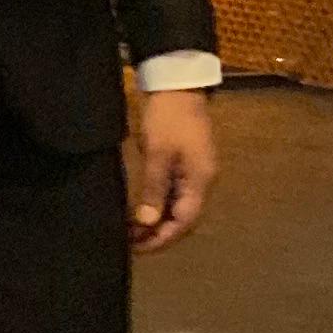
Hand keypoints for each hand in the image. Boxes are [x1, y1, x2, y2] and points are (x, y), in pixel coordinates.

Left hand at [127, 87, 215, 252]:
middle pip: (183, 219)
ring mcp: (194, 174)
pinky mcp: (184, 166)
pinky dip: (158, 207)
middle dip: (159, 234)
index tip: (138, 248)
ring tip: (131, 232)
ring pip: (178, 209)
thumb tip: (146, 222)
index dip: (162, 238)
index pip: (185, 221)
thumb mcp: (158, 152)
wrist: (177, 85)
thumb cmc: (168, 117)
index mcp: (200, 180)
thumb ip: (153, 188)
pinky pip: (173, 195)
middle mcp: (201, 182)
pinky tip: (141, 212)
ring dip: (157, 222)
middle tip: (130, 243)